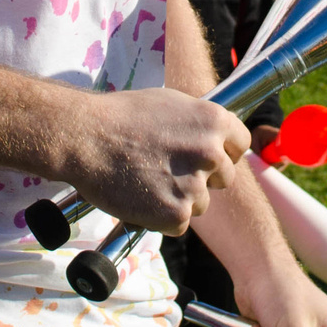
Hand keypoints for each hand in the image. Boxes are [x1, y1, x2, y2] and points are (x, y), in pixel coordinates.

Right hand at [55, 87, 249, 235]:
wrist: (86, 138)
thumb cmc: (121, 116)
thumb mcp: (171, 103)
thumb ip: (199, 122)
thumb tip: (214, 136)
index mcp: (214, 121)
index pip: (240, 145)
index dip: (222, 152)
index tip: (206, 156)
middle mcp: (211, 153)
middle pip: (224, 178)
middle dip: (202, 178)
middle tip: (169, 170)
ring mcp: (195, 186)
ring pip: (201, 203)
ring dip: (180, 199)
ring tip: (148, 181)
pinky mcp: (176, 215)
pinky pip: (179, 224)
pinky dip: (162, 217)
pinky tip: (141, 198)